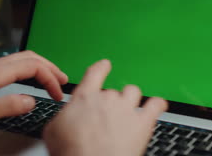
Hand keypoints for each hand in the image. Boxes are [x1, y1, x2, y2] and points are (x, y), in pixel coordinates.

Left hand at [0, 50, 67, 127]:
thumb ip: (10, 105)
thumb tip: (31, 100)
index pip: (34, 67)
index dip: (50, 78)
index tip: (57, 93)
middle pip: (31, 57)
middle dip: (50, 67)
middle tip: (62, 80)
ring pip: (22, 58)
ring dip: (40, 66)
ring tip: (50, 77)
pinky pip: (14, 63)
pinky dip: (28, 69)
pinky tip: (28, 78)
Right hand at [43, 59, 167, 155]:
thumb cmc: (71, 151)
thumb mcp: (54, 131)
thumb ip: (64, 117)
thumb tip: (66, 118)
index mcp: (85, 98)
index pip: (95, 73)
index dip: (101, 68)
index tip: (105, 65)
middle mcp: (107, 98)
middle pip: (113, 91)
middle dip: (111, 103)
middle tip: (106, 120)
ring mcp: (127, 108)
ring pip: (133, 92)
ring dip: (131, 99)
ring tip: (128, 112)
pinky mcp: (143, 123)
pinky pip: (156, 105)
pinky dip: (158, 104)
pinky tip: (157, 106)